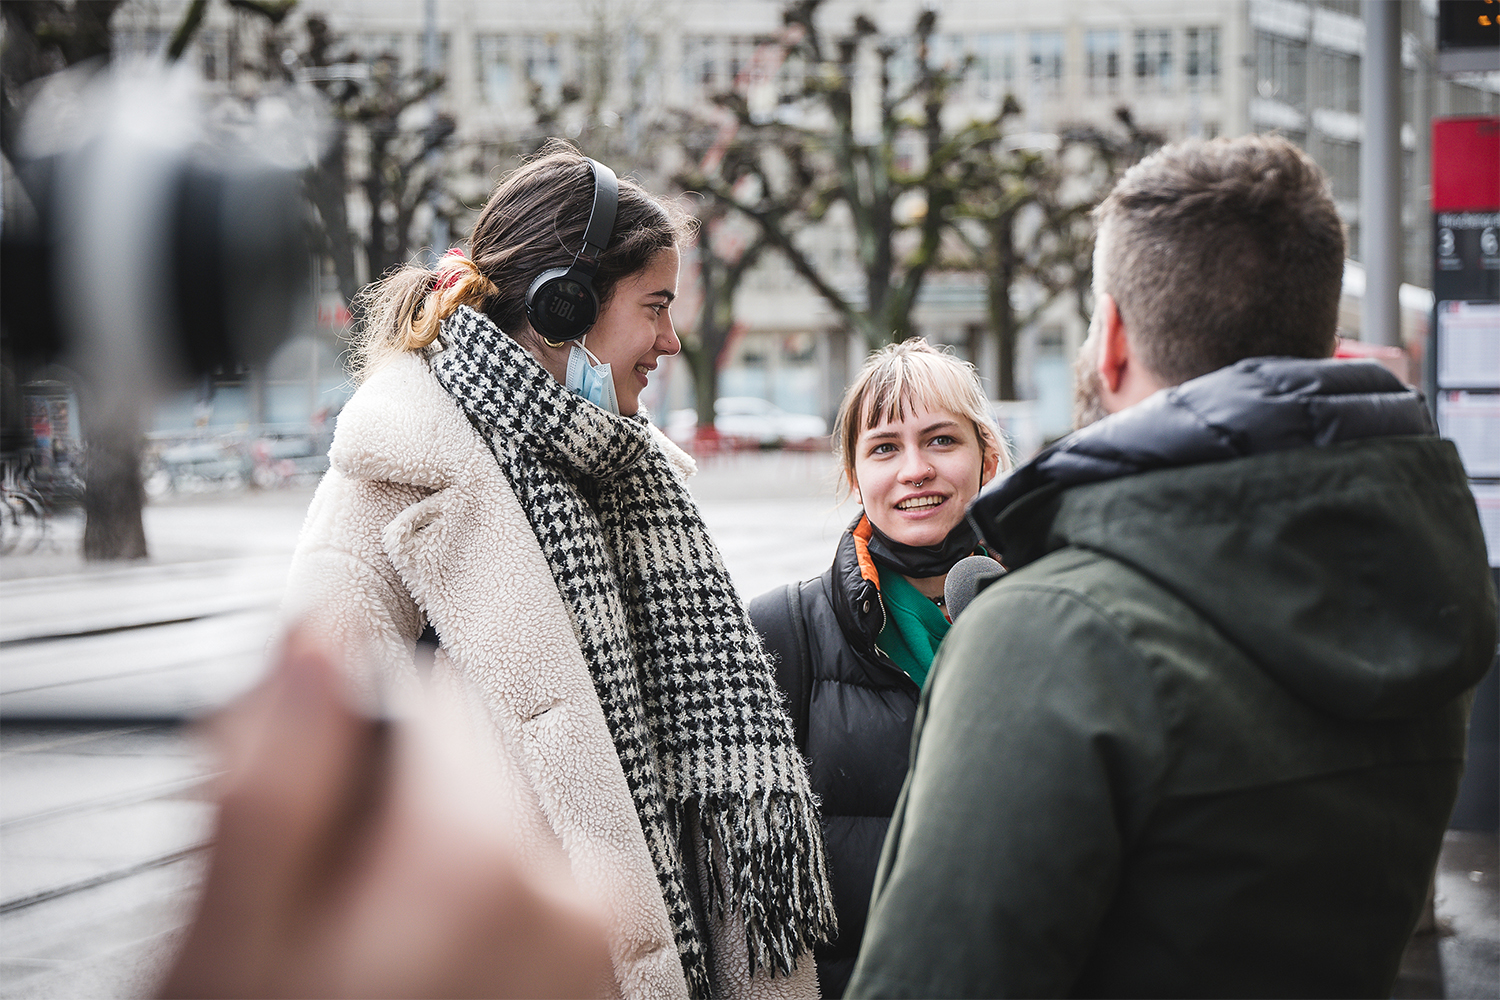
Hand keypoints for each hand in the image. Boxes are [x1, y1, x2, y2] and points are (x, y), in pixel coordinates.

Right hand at [159, 625, 611, 998]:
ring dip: (433, 894)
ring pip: (498, 853)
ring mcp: (601, 960)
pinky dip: (479, 943)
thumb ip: (281, 773)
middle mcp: (580, 897)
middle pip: (468, 784)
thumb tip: (313, 642)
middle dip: (391, 830)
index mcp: (493, 858)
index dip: (346, 751)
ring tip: (376, 981)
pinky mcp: (601, 999)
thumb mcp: (240, 942)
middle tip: (328, 934)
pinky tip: (424, 996)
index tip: (308, 826)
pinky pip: (534, 920)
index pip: (431, 705)